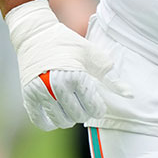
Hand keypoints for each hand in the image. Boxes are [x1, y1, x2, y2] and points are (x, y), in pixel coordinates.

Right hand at [6, 0, 132, 129]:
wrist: (35, 35)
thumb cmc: (68, 43)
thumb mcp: (92, 55)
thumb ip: (111, 77)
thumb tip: (130, 95)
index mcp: (76, 76)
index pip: (93, 108)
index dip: (98, 108)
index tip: (97, 104)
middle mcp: (57, 86)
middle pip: (78, 116)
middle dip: (84, 112)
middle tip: (84, 103)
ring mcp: (40, 93)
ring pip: (61, 121)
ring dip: (69, 118)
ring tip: (71, 107)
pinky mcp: (28, 96)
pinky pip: (41, 122)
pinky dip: (50, 122)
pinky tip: (57, 112)